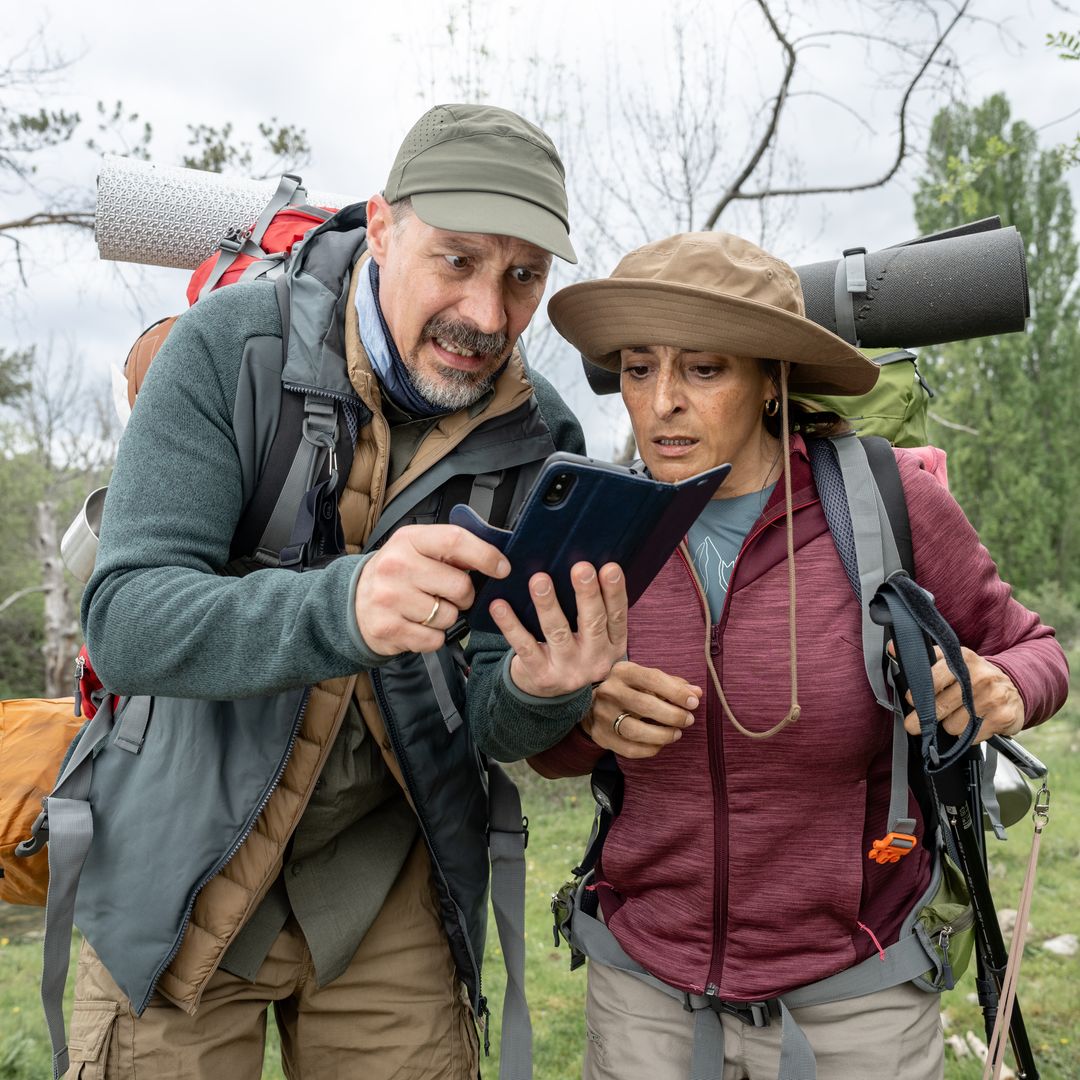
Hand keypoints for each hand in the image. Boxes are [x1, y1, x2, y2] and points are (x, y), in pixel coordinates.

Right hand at [355, 524, 508, 654]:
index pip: (455, 541)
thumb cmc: (397, 573)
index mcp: (409, 539)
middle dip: (465, 595)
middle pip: (459, 585)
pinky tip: (418, 625)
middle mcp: (396, 566)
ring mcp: (390, 598)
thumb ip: (451, 550)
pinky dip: (434, 636)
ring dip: (447, 617)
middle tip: (449, 594)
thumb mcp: (417, 549)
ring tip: (427, 609)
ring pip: (449, 616)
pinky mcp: (388, 628)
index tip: (502, 568)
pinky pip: (434, 639)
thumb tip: (495, 559)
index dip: (486, 555)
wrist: (354, 601)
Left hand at [490, 562, 627, 696]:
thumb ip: (592, 610)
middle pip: (593, 623)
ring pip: (557, 633)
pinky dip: (510, 625)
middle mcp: (595, 659)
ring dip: (548, 605)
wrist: (549, 697)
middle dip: (587, 594)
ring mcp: (568, 670)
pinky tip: (499, 606)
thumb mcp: (593, 638)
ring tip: (539, 580)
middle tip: (581, 568)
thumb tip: (582, 566)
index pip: (618, 616)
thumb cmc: (572, 651)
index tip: (610, 567)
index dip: (615, 592)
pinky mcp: (541, 676)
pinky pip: (524, 646)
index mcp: (613, 645)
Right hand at [582, 661, 700, 759]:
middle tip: (688, 720)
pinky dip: (650, 749)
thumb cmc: (629, 690)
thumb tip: (696, 693)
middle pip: (645, 705)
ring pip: (635, 730)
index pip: (652, 679)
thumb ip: (672, 685)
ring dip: (662, 735)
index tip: (693, 702)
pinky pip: (629, 749)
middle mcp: (609, 691)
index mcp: (622, 671)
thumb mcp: (647, 680)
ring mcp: (602, 714)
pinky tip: (660, 744)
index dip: (676, 692)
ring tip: (677, 734)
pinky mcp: (600, 735)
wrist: (592, 705)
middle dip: (673, 715)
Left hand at [902, 645, 1024, 743]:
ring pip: (953, 726)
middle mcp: (979, 677)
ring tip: (958, 715)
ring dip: (951, 725)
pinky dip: (968, 735)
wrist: (1014, 687)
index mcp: (963, 660)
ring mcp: (993, 697)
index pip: (932, 680)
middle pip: (940, 707)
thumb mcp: (952, 660)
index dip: (919, 695)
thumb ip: (923, 657)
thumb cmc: (975, 676)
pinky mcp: (1003, 717)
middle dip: (926, 718)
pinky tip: (974, 723)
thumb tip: (892, 647)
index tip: (913, 701)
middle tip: (916, 723)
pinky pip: (971, 737)